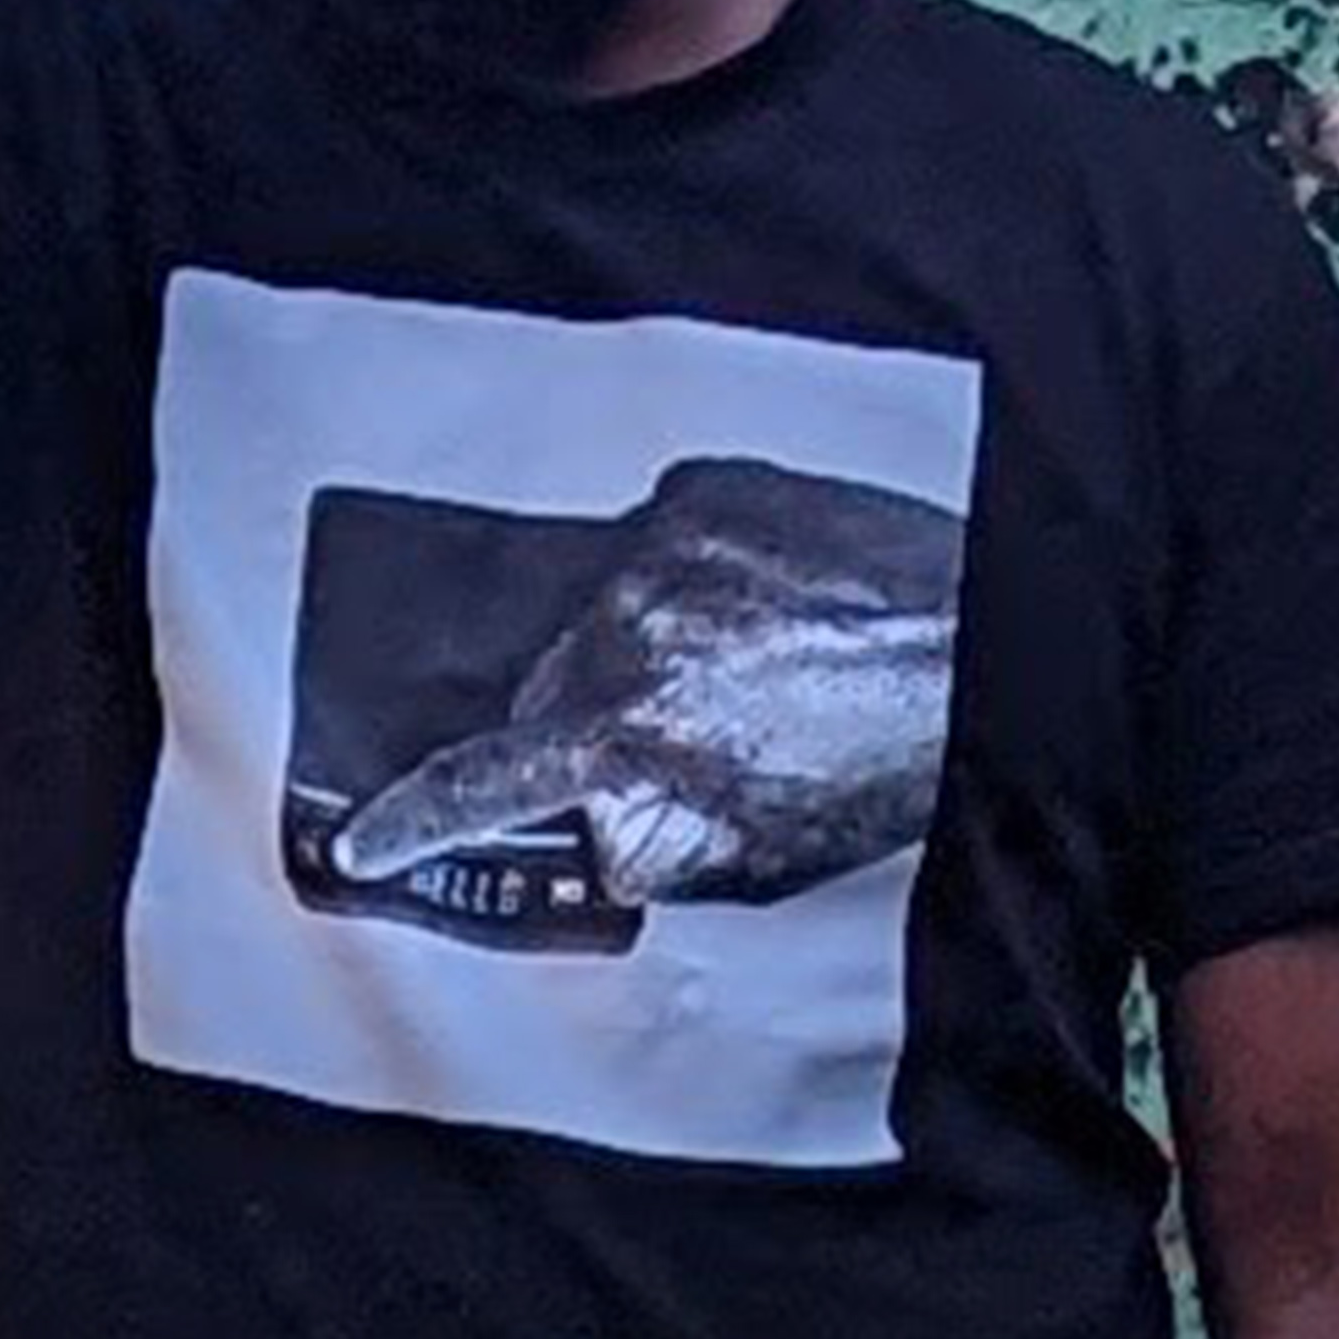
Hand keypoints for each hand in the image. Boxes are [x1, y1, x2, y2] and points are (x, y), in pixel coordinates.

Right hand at [332, 456, 963, 908]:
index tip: (361, 843)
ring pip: (603, 609)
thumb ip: (647, 842)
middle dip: (587, 722)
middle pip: (546, 685)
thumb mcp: (760, 850)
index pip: (485, 779)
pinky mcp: (711, 487)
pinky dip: (694, 581)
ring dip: (648, 646)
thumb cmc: (885, 756)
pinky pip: (661, 543)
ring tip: (753, 671)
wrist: (977, 643)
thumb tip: (586, 822)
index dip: (413, 817)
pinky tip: (768, 613)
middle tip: (679, 742)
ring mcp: (667, 542)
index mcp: (632, 726)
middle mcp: (630, 623)